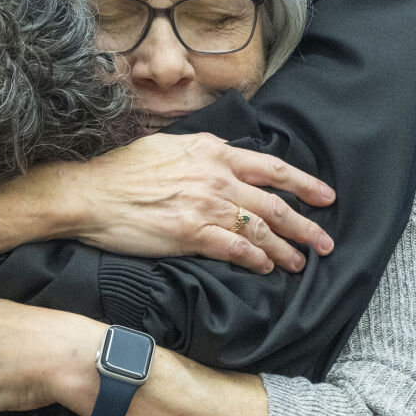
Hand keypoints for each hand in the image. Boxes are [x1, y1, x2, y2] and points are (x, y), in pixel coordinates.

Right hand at [51, 133, 333, 272]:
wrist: (89, 193)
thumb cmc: (121, 171)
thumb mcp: (168, 146)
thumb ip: (202, 154)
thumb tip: (223, 159)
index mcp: (213, 152)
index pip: (272, 168)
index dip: (304, 184)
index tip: (325, 197)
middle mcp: (216, 177)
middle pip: (275, 203)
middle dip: (305, 225)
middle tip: (326, 242)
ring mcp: (205, 206)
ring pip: (260, 229)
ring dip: (285, 249)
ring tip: (300, 262)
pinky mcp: (191, 234)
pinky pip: (235, 249)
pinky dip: (255, 260)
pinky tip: (265, 268)